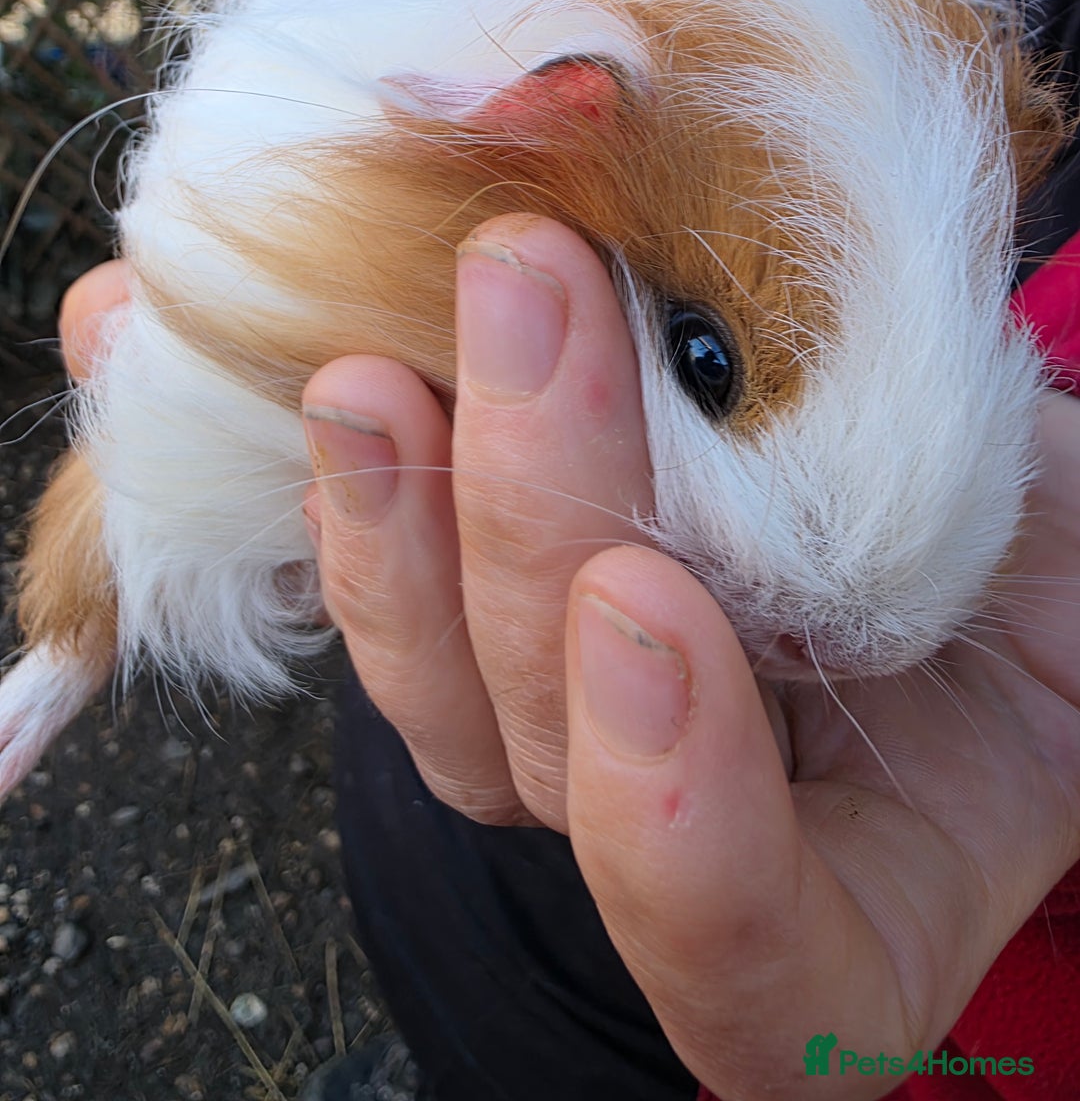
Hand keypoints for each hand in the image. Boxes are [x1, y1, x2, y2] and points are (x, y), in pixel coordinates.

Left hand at [60, 229, 1079, 1098]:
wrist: (1000, 540)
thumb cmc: (1051, 587)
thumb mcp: (1057, 576)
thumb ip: (986, 539)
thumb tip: (969, 423)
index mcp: (842, 913)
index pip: (731, 942)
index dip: (673, 810)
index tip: (652, 600)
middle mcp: (676, 845)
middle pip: (548, 749)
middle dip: (528, 521)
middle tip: (529, 289)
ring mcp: (566, 738)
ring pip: (433, 679)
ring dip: (395, 505)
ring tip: (373, 341)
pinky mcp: (488, 625)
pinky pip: (383, 586)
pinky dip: (310, 475)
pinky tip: (200, 351)